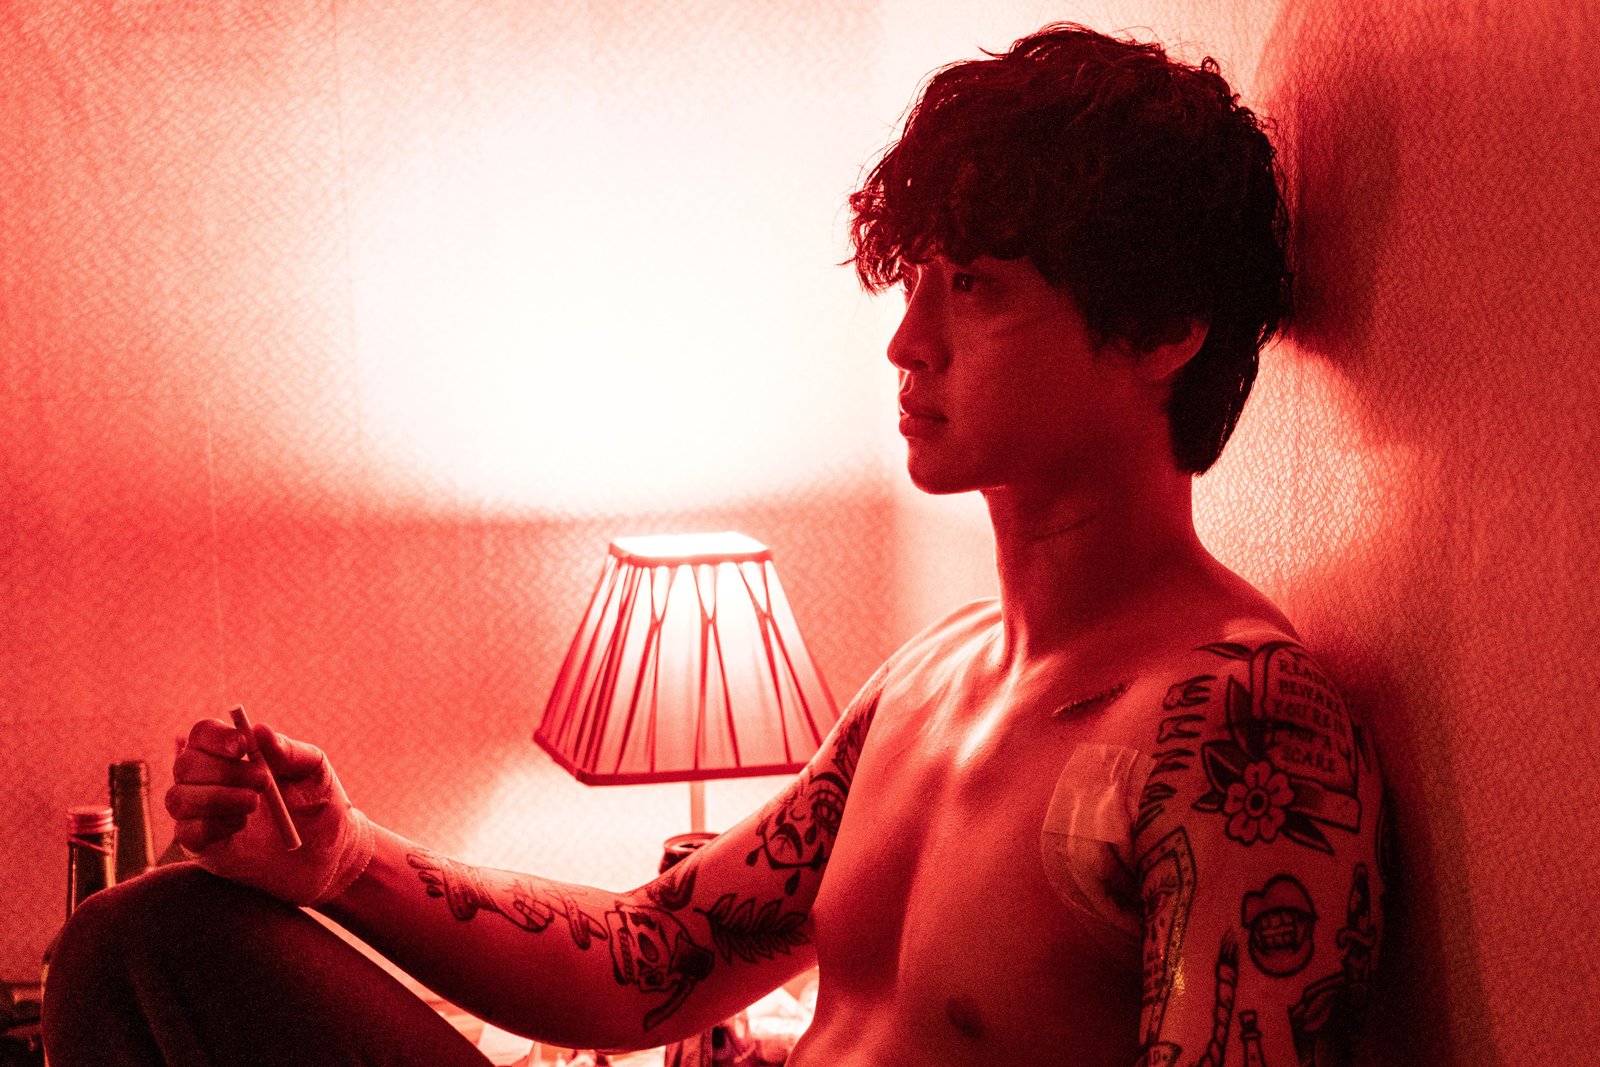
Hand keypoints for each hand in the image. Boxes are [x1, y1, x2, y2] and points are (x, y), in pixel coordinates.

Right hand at [166, 718, 374, 905]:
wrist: (330, 855)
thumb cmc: (321, 805)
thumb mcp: (315, 772)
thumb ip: (291, 751)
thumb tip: (259, 729)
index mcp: (234, 756)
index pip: (203, 734)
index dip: (216, 737)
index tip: (243, 747)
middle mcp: (211, 782)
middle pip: (186, 764)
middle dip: (223, 770)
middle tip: (263, 782)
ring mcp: (204, 816)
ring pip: (178, 798)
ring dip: (214, 798)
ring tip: (254, 803)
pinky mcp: (206, 850)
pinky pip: (186, 833)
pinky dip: (210, 826)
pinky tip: (241, 826)